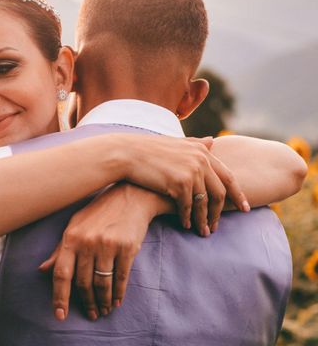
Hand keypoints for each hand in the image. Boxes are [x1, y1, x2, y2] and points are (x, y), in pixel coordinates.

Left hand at [38, 183, 160, 320]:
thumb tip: (42, 270)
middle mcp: (88, 242)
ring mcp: (108, 245)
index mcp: (71, 237)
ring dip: (102, 301)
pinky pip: (121, 278)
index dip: (59, 297)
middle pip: (83, 282)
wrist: (130, 197)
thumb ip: (59, 250)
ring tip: (103, 310)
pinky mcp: (127, 248)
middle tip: (90, 314)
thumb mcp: (75, 225)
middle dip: (86, 302)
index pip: (61, 273)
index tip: (59, 315)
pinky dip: (118, 294)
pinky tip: (116, 301)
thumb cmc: (99, 212)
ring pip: (102, 283)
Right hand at [115, 134, 249, 235]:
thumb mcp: (176, 143)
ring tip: (203, 232)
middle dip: (220, 212)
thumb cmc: (148, 149)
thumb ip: (196, 143)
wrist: (126, 153)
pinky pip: (188, 207)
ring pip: (205, 203)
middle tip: (217, 226)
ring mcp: (192, 171)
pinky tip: (186, 225)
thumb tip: (212, 140)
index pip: (228, 176)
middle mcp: (201, 159)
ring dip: (204, 220)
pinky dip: (188, 218)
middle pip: (220, 192)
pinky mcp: (180, 184)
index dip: (238, 194)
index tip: (245, 208)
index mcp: (202, 150)